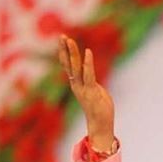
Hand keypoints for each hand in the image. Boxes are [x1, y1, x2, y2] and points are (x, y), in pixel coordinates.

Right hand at [58, 34, 114, 150]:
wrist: (101, 126)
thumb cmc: (101, 110)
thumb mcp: (97, 93)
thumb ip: (93, 83)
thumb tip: (92, 78)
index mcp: (77, 85)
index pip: (69, 66)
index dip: (65, 54)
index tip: (62, 41)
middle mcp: (77, 85)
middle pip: (68, 64)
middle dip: (65, 50)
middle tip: (62, 36)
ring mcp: (83, 89)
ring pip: (75, 67)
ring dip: (72, 53)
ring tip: (69, 40)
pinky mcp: (91, 92)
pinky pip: (89, 75)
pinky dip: (88, 63)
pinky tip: (87, 52)